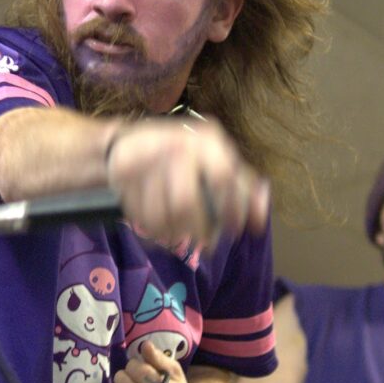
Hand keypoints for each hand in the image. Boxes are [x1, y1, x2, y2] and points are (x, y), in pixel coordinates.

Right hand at [105, 118, 268, 249]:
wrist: (128, 143)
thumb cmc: (183, 156)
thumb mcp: (217, 163)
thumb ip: (242, 189)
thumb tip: (259, 221)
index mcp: (207, 140)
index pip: (223, 177)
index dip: (232, 208)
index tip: (236, 230)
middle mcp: (176, 145)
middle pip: (184, 203)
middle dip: (197, 229)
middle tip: (206, 242)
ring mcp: (147, 159)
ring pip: (160, 214)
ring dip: (174, 234)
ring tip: (183, 236)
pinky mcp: (124, 174)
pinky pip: (141, 216)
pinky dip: (155, 231)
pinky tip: (164, 231)